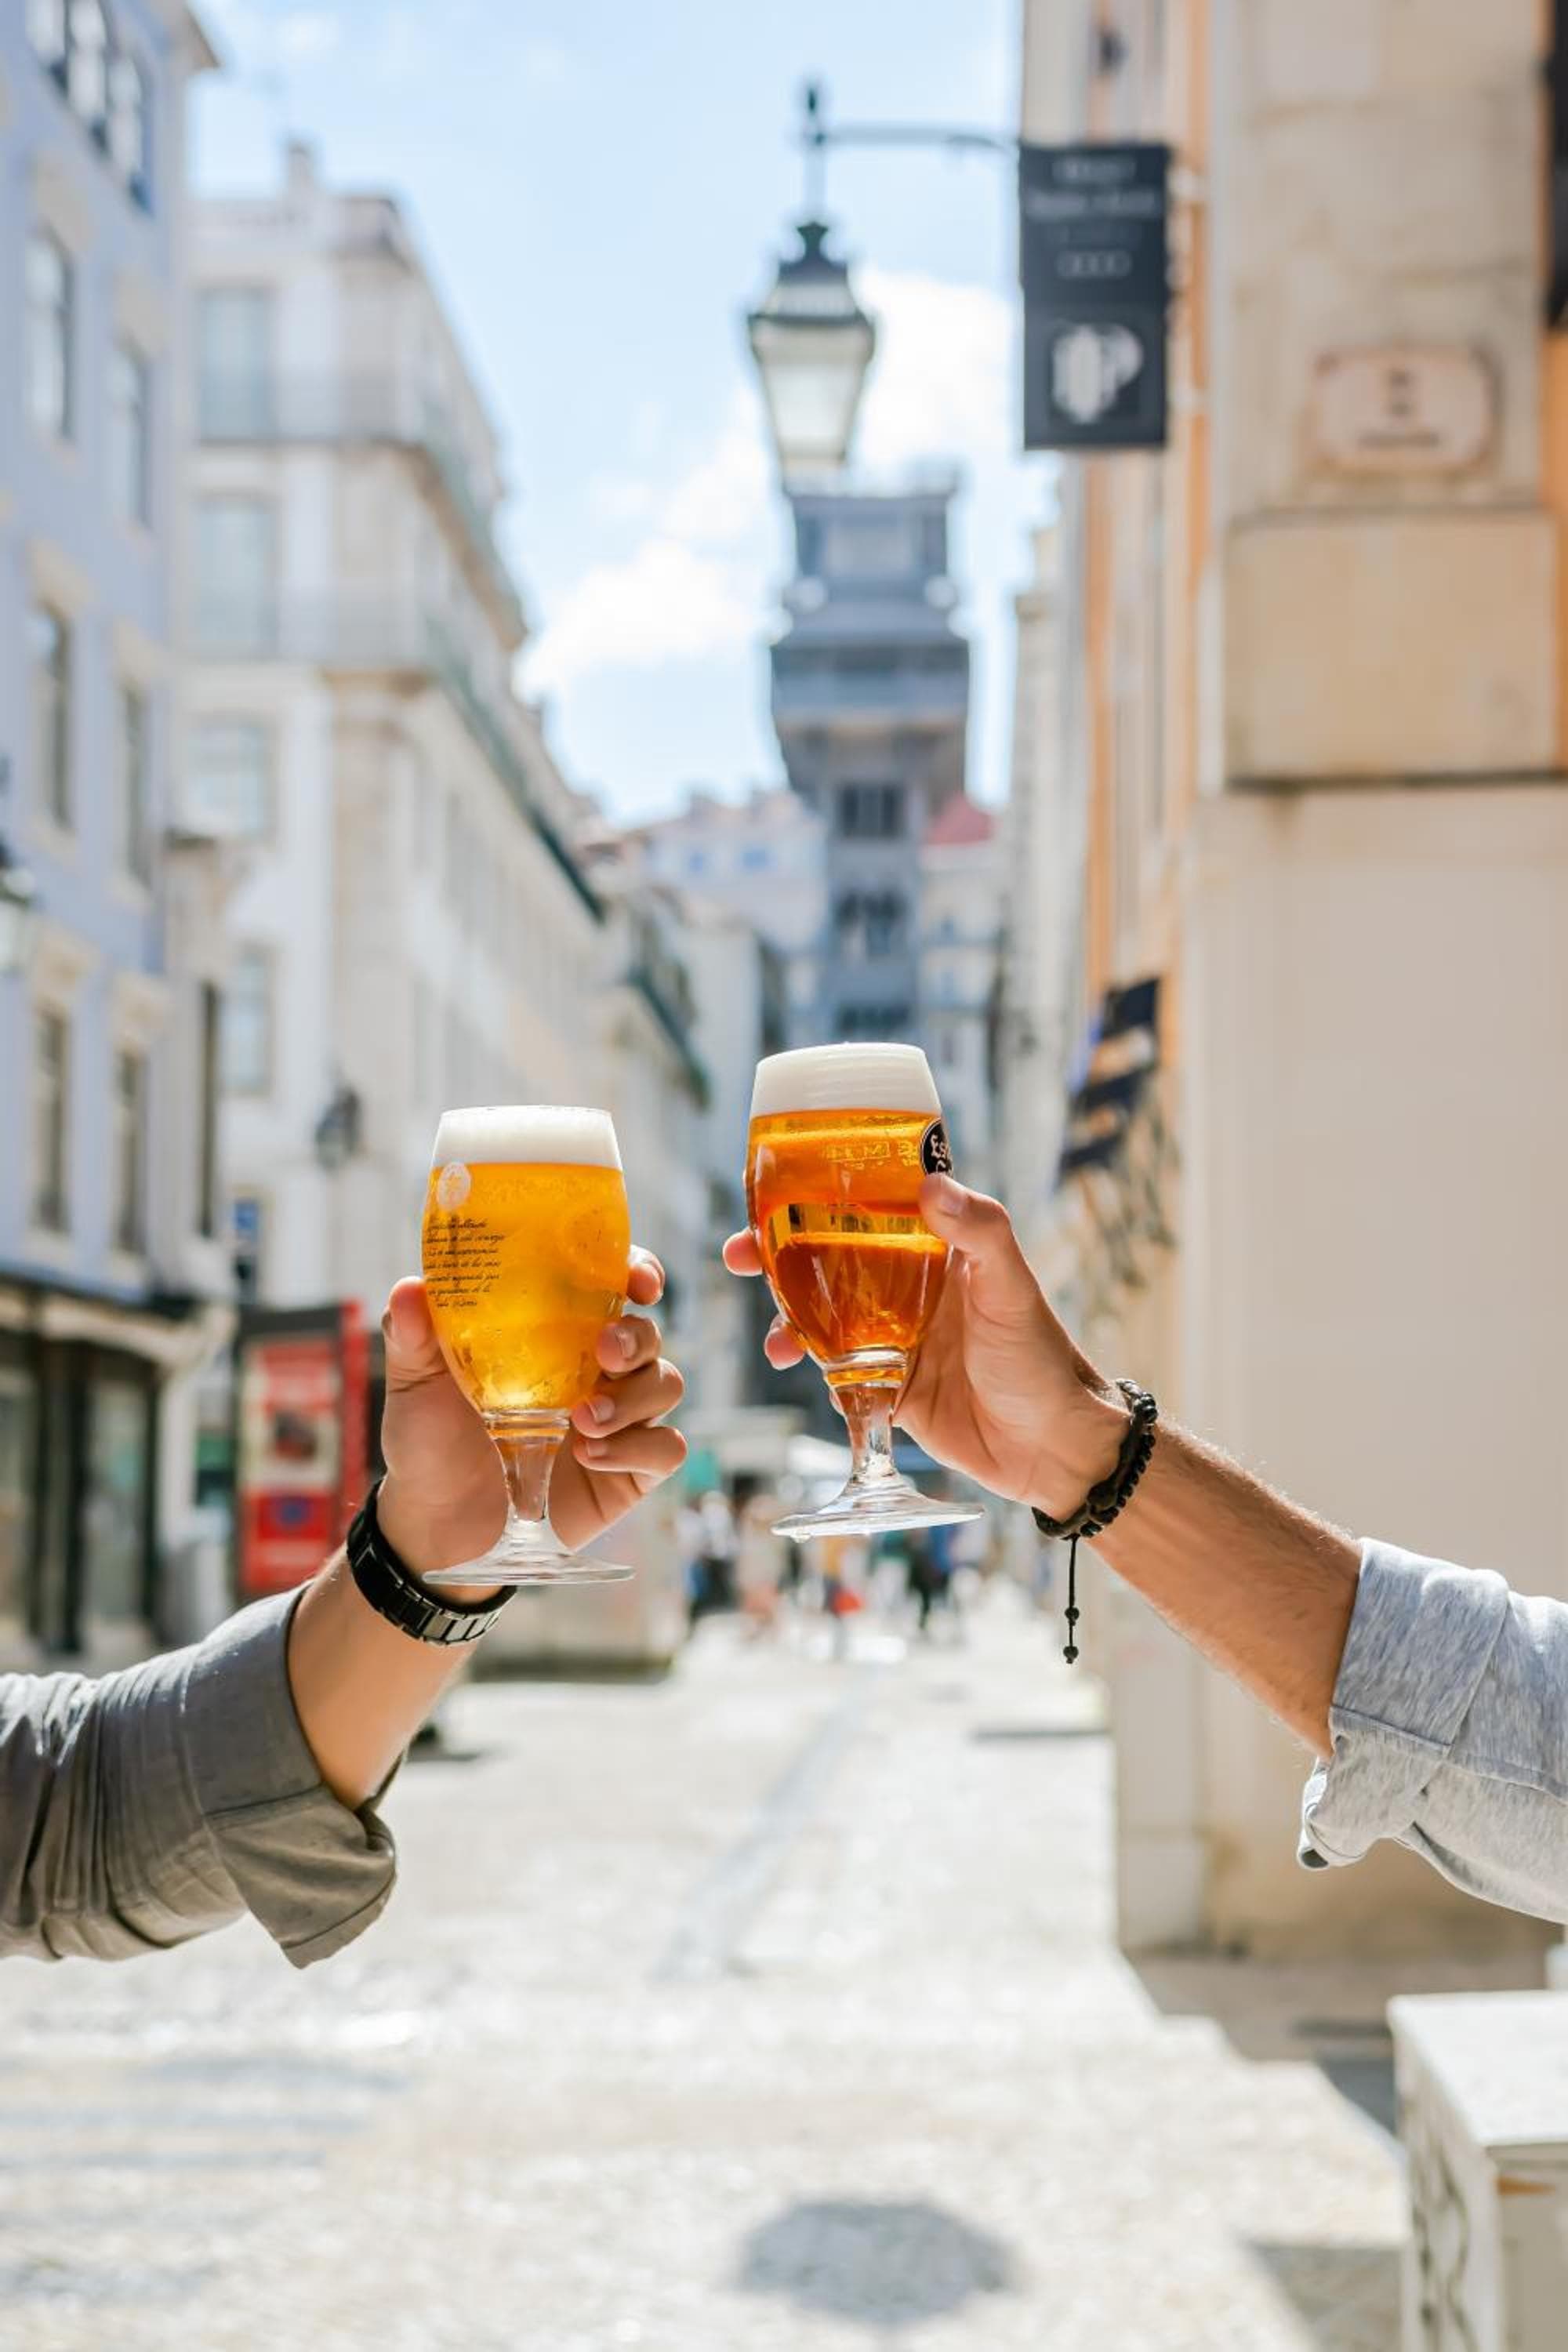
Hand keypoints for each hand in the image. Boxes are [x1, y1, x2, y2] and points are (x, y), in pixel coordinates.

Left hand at [377, 1250, 685, 1580]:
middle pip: (648, 1332)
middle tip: (604, 1353)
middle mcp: (593, 1370)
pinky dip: (637, 1448)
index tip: (638, 1282)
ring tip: (583, 1422)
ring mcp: (618, 1419)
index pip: (611, 1286)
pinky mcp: (630, 1470)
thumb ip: (411, 1336)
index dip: (636, 1271)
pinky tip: (589, 1458)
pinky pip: (667, 1448)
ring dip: (634, 1397)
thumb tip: (410, 1291)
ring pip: (667, 1384)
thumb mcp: (414, 1384)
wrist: (438, 1523)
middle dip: (637, 1337)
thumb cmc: (430, 1440)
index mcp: (553, 1333)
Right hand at [723, 1175, 1123, 1517]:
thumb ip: (980, 1233)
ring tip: (771, 1335)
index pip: (874, 1200)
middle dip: (778, 1248)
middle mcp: (911, 1282)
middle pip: (830, 1252)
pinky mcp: (887, 1382)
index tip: (775, 1181)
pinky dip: (803, 1358)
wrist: (1053, 1448)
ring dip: (783, 1311)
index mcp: (939, 1246)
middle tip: (737, 1252)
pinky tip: (790, 1361)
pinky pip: (832, 1363)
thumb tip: (931, 1184)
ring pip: (821, 1308)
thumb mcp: (1012, 1288)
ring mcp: (895, 1332)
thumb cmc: (1041, 1358)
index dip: (822, 1186)